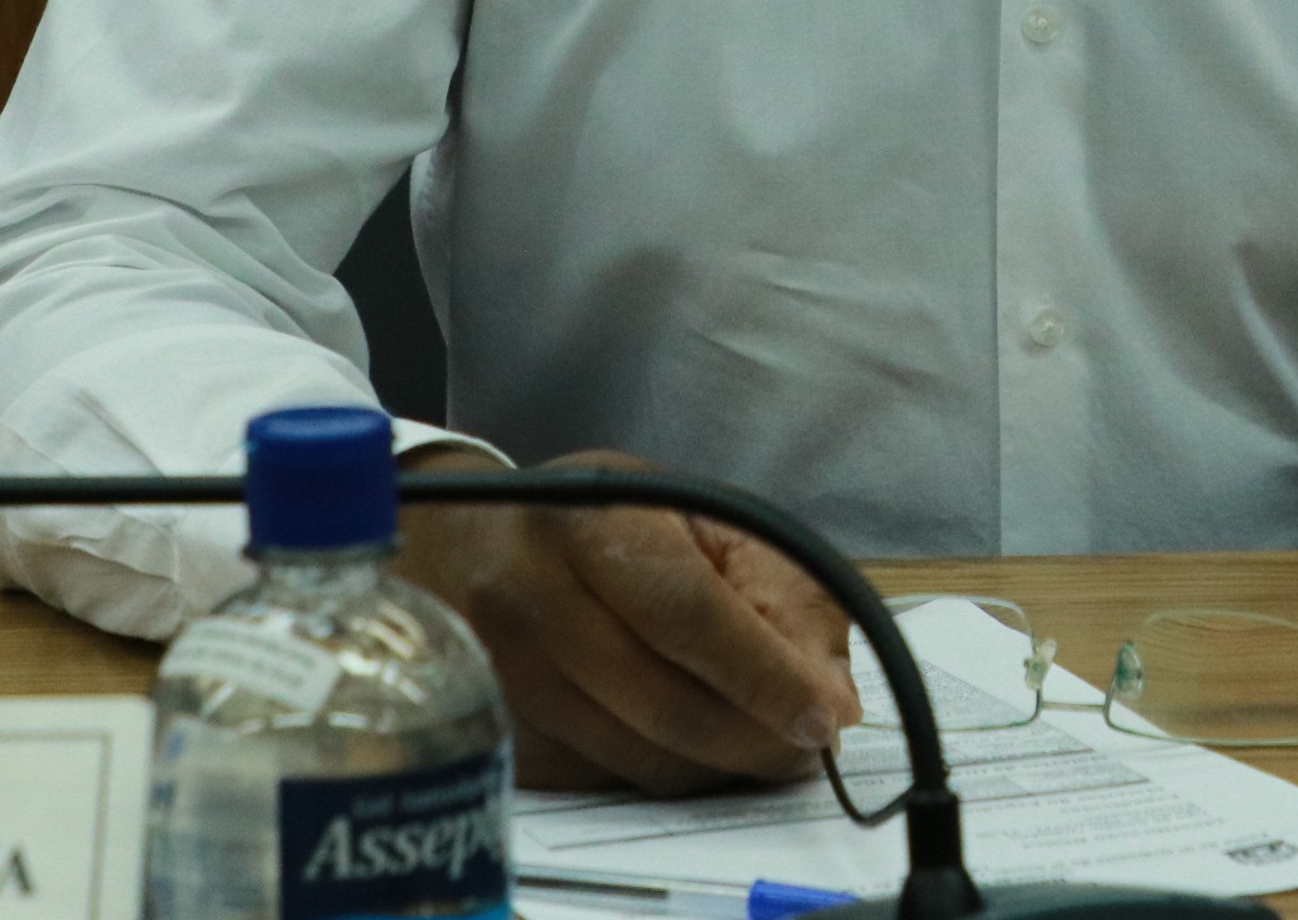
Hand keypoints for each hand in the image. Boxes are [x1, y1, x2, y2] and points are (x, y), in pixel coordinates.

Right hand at [393, 444, 859, 793]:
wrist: (466, 541)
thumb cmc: (601, 524)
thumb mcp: (696, 516)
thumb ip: (778, 590)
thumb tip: (831, 696)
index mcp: (589, 521)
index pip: (690, 616)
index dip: (765, 675)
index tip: (825, 715)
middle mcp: (529, 596)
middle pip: (666, 704)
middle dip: (756, 737)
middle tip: (807, 741)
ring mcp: (503, 674)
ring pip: (639, 759)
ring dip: (719, 765)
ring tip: (760, 736)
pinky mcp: (499, 731)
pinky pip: (606, 781)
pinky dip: (666, 773)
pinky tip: (693, 741)